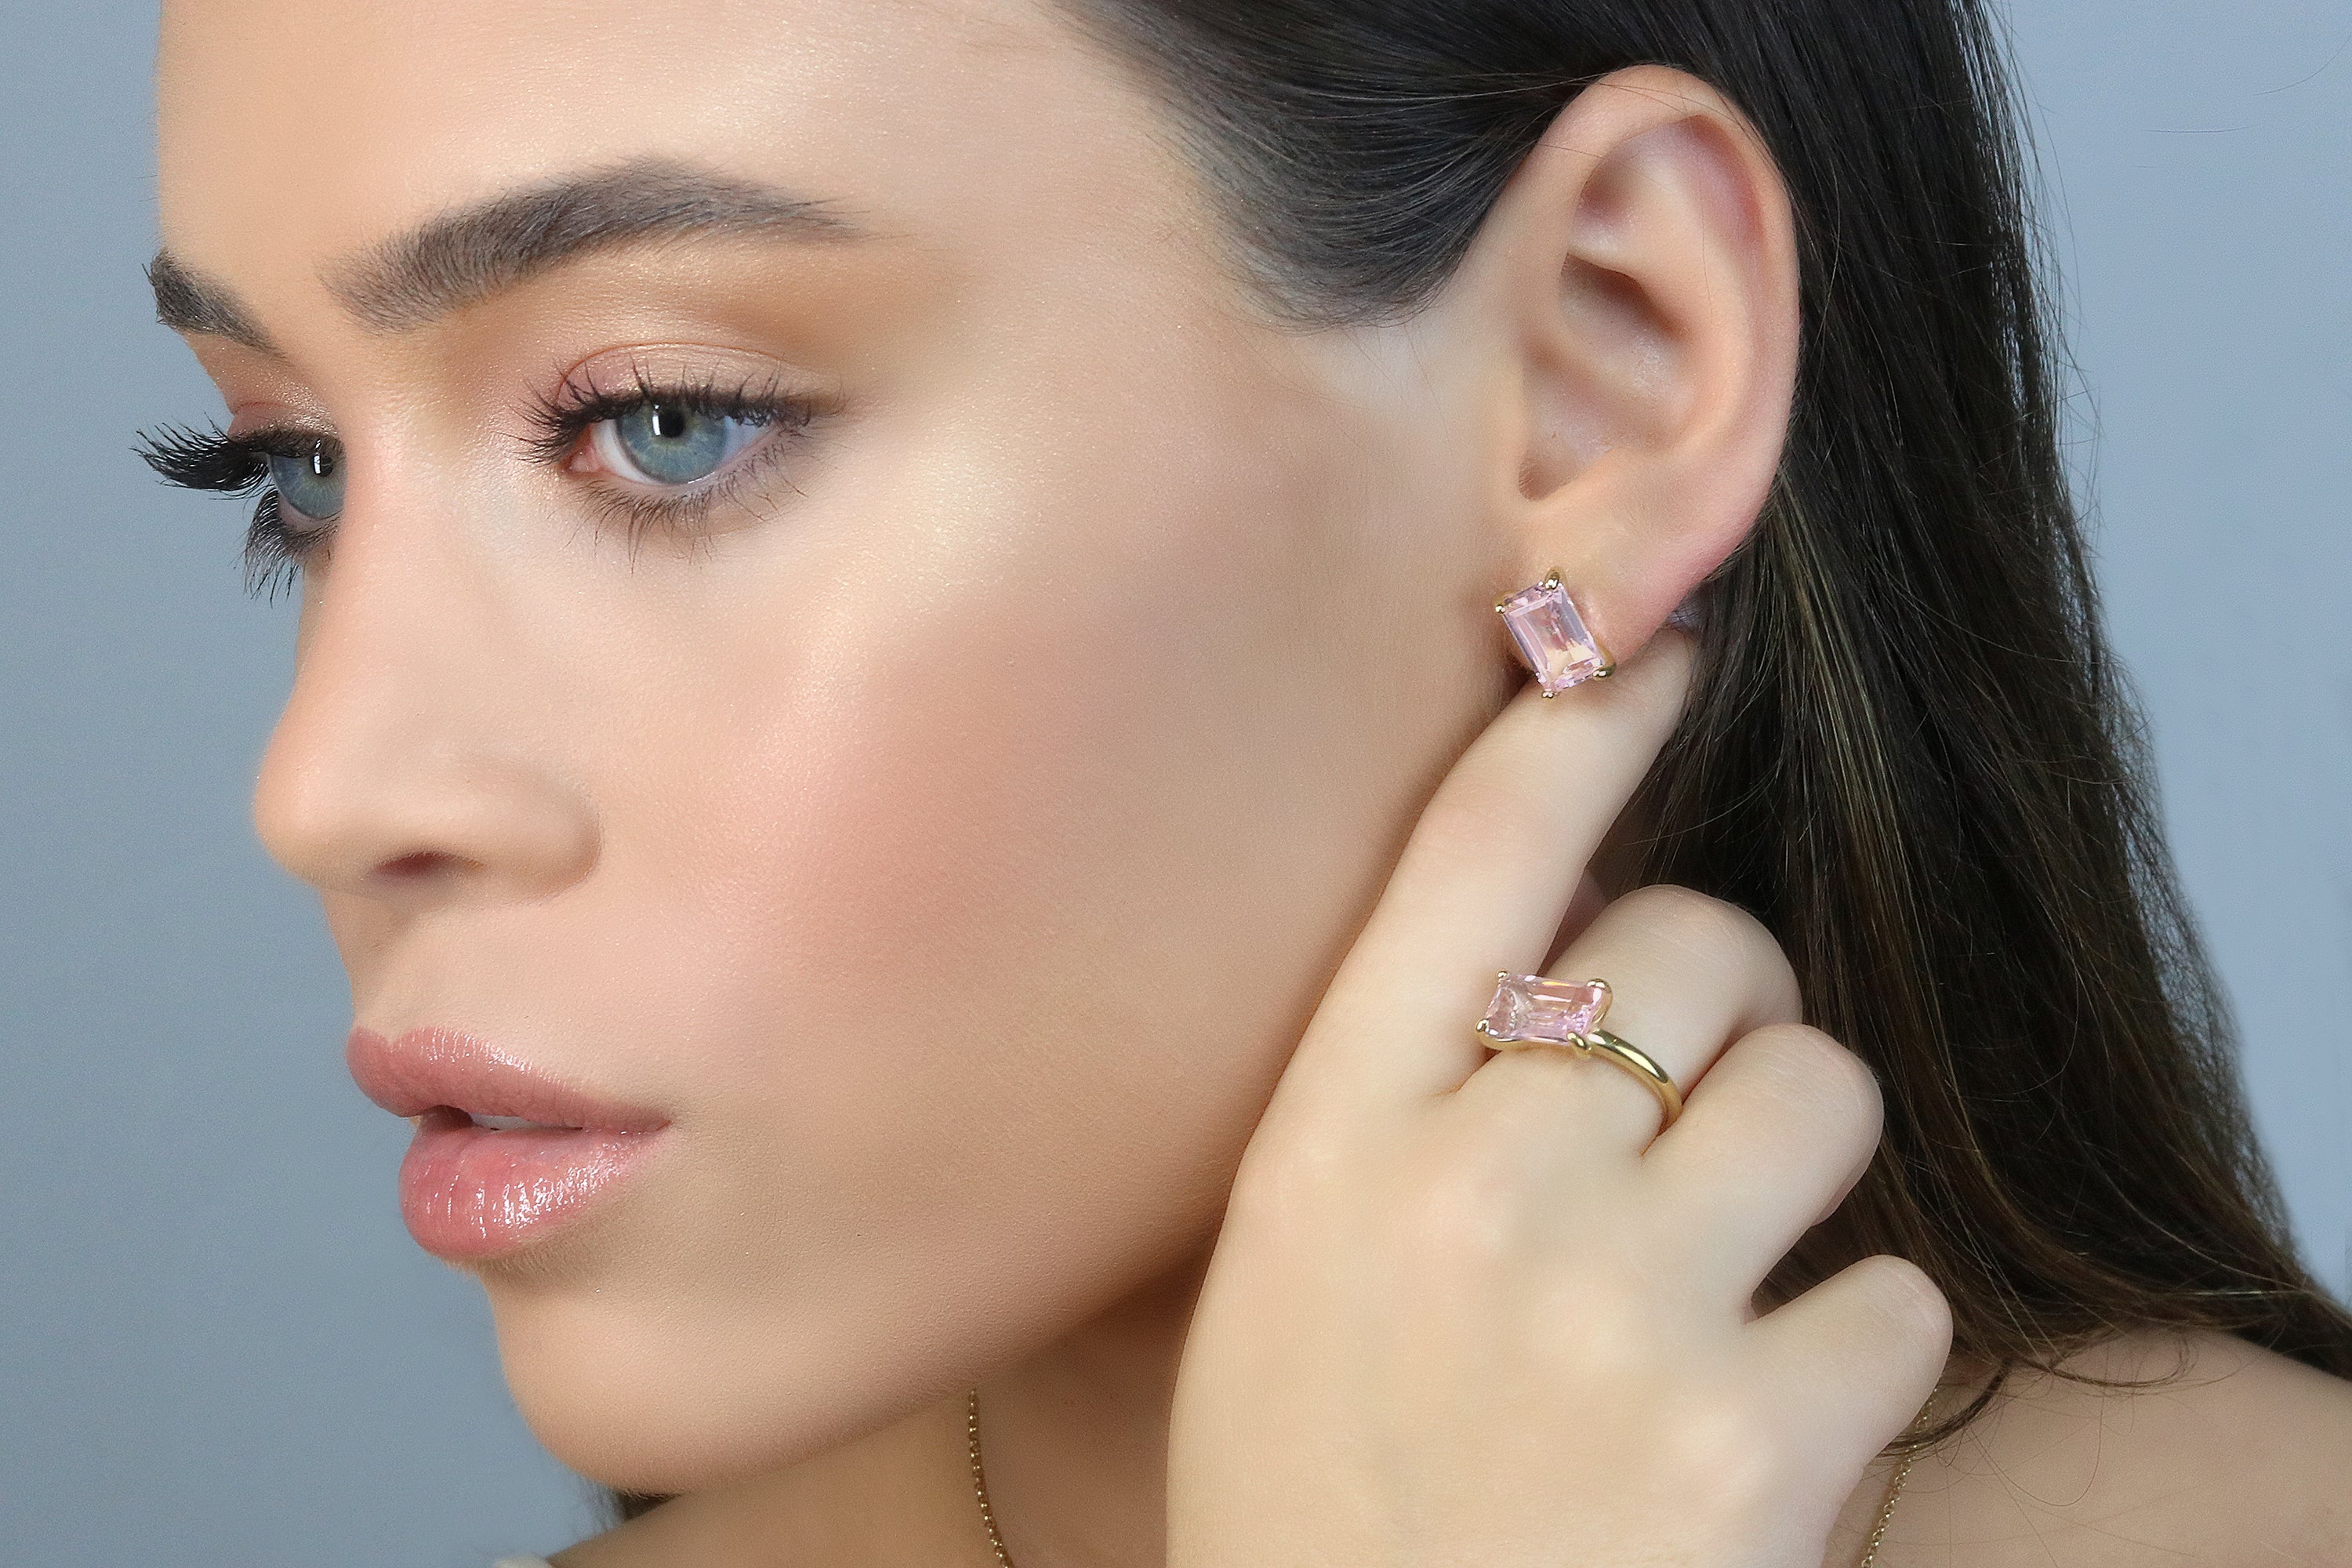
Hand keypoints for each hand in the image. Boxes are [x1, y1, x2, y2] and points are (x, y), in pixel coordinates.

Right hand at [1166, 631, 1949, 1567]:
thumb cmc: (1321, 1501)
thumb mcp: (1287, 1278)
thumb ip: (1395, 1105)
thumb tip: (1552, 948)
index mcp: (1327, 1143)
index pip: (1469, 857)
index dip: (1582, 725)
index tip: (1660, 655)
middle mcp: (1470, 1188)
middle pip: (1696, 944)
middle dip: (1728, 1003)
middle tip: (1693, 1114)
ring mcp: (1614, 1306)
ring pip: (1824, 1087)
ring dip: (1805, 1161)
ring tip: (1727, 1274)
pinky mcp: (1751, 1435)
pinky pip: (1894, 1296)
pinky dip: (1853, 1348)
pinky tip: (1759, 1424)